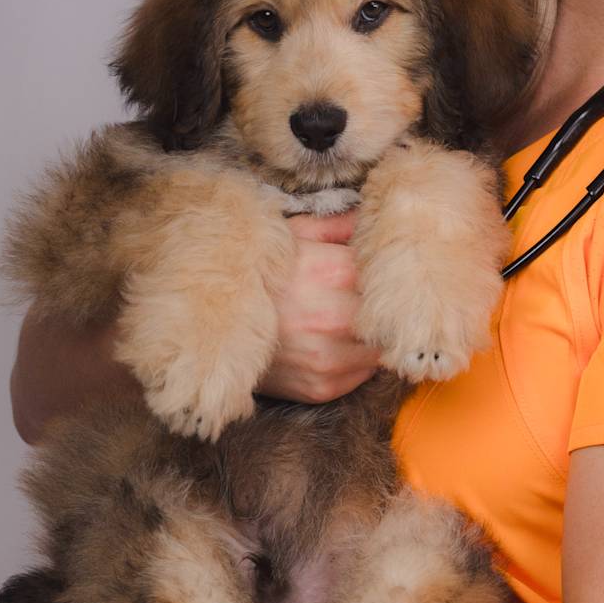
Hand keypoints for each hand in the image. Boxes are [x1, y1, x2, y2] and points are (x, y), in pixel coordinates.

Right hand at [257, 210, 381, 402]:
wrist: (209, 329)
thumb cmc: (256, 276)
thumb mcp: (292, 236)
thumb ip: (338, 225)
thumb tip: (373, 215)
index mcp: (334, 271)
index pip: (392, 273)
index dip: (393, 272)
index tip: (391, 271)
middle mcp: (337, 317)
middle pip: (394, 315)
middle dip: (388, 308)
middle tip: (380, 300)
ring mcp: (330, 357)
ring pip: (384, 348)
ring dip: (376, 337)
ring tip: (355, 323)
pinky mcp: (322, 387)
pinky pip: (362, 375)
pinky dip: (358, 361)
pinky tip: (338, 345)